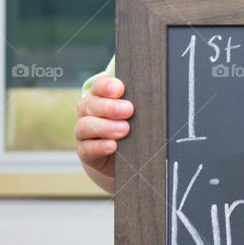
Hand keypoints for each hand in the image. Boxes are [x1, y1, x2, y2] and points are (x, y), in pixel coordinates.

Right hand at [75, 74, 132, 193]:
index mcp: (99, 96)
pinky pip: (87, 148)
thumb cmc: (130, 127)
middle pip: (92, 105)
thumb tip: (160, 95)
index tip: (120, 89)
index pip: (99, 86)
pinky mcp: (84, 151)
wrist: (117, 158)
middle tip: (129, 110)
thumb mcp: (134, 114)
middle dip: (110, 107)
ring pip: (86, 126)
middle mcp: (88, 111)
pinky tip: (112, 146)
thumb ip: (140, 102)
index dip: (107, 86)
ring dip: (106, 127)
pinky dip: (99, 147)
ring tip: (124, 129)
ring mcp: (83, 131)